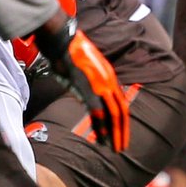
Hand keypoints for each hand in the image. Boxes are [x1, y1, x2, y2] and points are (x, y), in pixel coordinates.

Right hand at [33, 17, 130, 150]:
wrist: (63, 39)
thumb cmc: (70, 51)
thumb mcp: (86, 67)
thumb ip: (90, 81)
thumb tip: (87, 95)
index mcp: (109, 77)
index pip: (121, 103)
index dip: (122, 120)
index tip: (121, 133)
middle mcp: (109, 81)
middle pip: (121, 111)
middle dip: (122, 131)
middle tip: (122, 147)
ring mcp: (100, 85)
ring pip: (113, 113)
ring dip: (115, 132)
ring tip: (115, 147)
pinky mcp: (88, 88)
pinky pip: (98, 111)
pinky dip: (101, 126)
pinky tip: (102, 137)